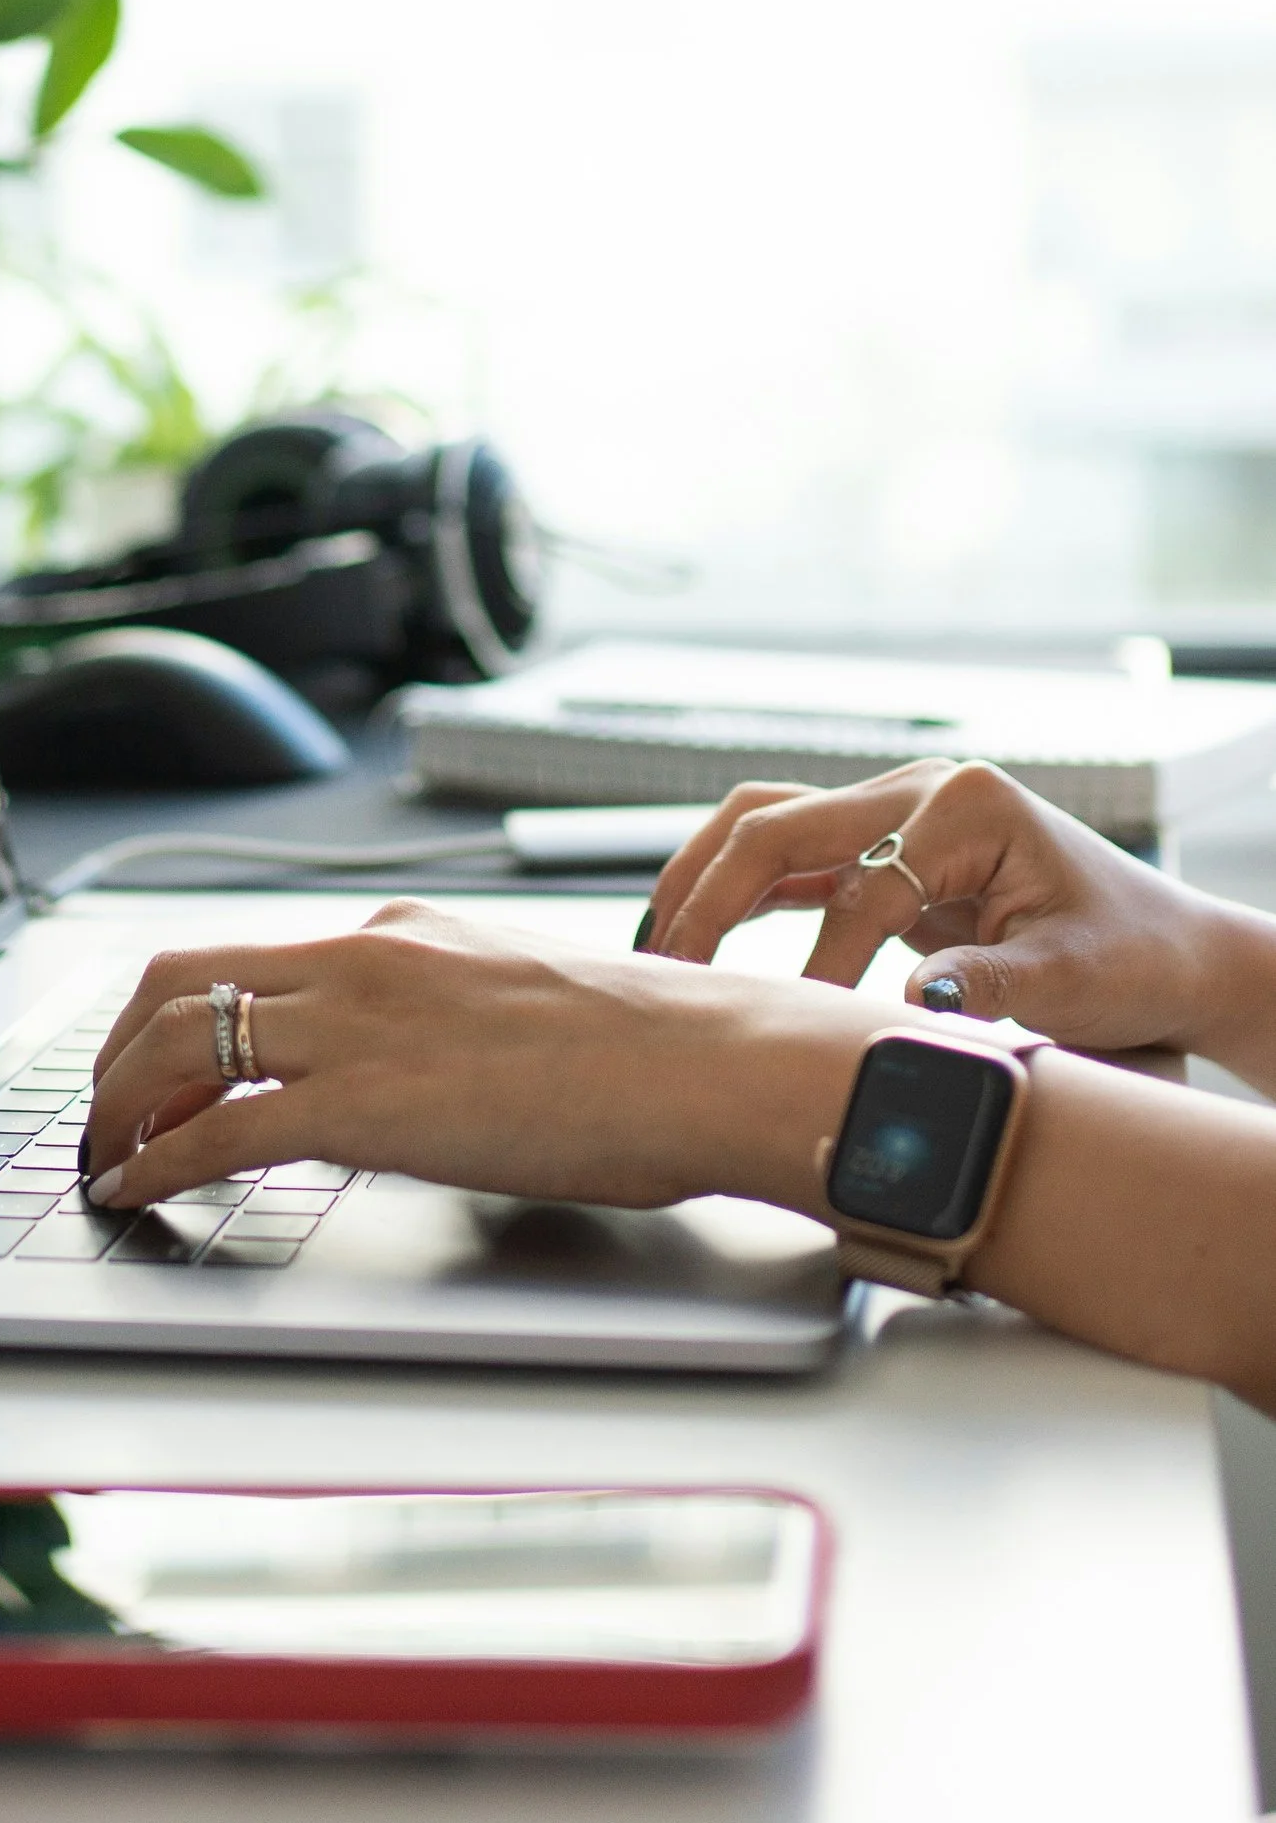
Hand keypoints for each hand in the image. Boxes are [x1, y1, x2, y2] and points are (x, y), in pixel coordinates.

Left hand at [79, 904, 866, 1215]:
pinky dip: (156, 1163)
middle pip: (179, 981)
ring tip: (105, 1156)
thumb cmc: (649, 1052)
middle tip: (104, 1108)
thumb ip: (440, 1020)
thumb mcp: (514, 1003)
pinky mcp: (363, 1105)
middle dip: (119, 1050)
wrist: (706, 1064)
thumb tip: (410, 1070)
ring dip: (120, 1105)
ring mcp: (354, 1026)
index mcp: (396, 935)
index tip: (151, 1059)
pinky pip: (219, 1132)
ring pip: (178, 1044)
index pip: (244, 954)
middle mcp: (358, 959)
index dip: (175, 1011)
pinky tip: (136, 1191)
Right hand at [640, 758, 1275, 1085]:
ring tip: (657, 946)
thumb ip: (995, 984)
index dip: (825, 965)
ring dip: (703, 879)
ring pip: (763, 823)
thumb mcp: (1078, 979)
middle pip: (779, 823)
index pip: (864, 886)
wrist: (1165, 948)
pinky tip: (692, 936)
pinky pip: (784, 856)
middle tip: (668, 970)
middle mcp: (917, 790)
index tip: (800, 1033)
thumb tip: (911, 998)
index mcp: (967, 804)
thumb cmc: (1132, 957)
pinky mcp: (877, 845)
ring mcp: (891, 811)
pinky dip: (731, 890)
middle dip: (714, 897)